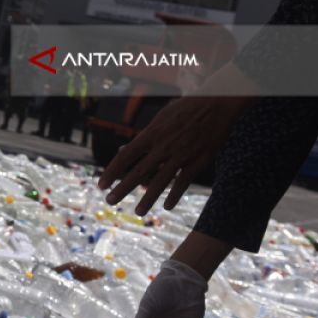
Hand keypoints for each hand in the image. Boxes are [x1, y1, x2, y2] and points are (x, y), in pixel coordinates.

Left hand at [98, 94, 247, 214]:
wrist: (216, 105)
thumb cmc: (184, 109)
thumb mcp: (160, 118)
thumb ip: (143, 137)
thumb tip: (124, 151)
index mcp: (151, 134)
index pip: (125, 156)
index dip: (111, 172)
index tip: (101, 184)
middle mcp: (163, 147)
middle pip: (139, 172)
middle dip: (123, 189)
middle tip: (110, 201)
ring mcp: (181, 155)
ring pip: (160, 182)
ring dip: (148, 199)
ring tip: (138, 212)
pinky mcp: (198, 161)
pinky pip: (183, 182)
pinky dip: (175, 195)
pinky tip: (167, 207)